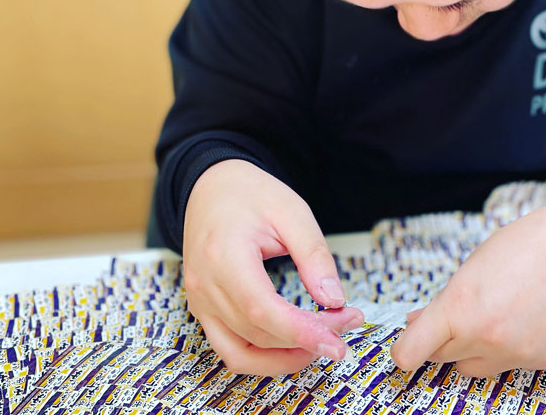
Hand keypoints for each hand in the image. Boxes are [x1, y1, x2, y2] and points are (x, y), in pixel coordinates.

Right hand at [183, 159, 363, 374]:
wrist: (211, 186)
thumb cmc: (249, 194)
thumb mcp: (291, 211)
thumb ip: (314, 255)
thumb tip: (335, 299)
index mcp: (224, 256)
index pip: (262, 309)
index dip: (302, 333)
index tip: (338, 343)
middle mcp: (204, 286)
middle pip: (259, 333)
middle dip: (308, 338)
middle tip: (347, 321)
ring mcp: (199, 302)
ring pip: (241, 354)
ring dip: (285, 358)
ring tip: (323, 341)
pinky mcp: (203, 310)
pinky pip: (230, 349)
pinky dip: (262, 357)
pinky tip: (294, 346)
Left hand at [391, 194, 545, 376]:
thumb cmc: (528, 246)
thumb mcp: (474, 266)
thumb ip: (445, 302)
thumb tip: (419, 325)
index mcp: (460, 306)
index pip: (412, 351)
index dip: (403, 352)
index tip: (403, 350)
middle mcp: (486, 337)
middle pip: (443, 357)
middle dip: (443, 340)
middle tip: (460, 314)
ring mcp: (517, 354)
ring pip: (476, 367)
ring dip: (475, 349)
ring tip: (498, 313)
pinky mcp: (545, 362)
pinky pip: (513, 364)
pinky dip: (512, 348)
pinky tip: (529, 317)